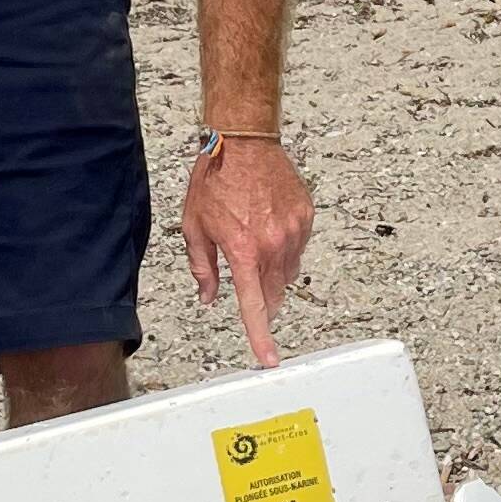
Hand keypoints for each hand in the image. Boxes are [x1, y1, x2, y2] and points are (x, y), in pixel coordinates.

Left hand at [183, 135, 314, 368]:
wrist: (244, 142)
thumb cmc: (215, 179)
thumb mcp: (194, 225)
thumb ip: (203, 267)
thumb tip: (208, 296)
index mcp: (243, 251)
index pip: (254, 306)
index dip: (261, 337)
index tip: (269, 359)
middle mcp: (273, 244)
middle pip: (274, 294)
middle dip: (263, 301)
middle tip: (249, 288)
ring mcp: (293, 231)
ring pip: (288, 273)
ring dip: (273, 274)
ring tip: (254, 247)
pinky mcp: (305, 217)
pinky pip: (298, 248)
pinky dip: (285, 250)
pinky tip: (268, 229)